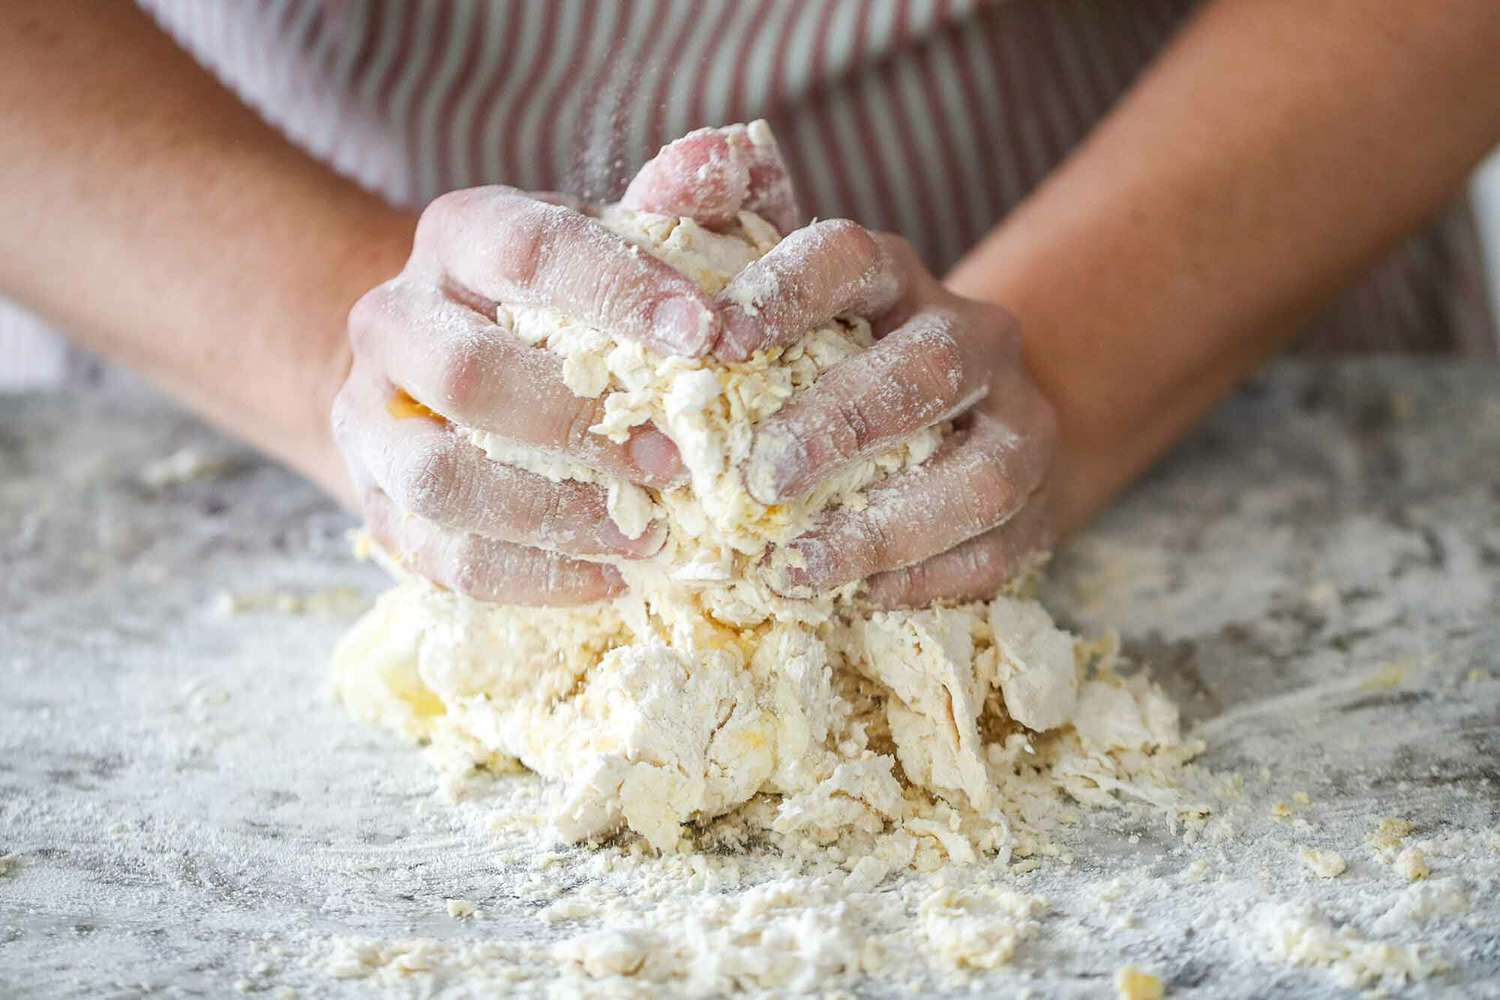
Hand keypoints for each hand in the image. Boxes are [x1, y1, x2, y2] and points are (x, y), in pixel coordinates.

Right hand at [332, 125, 798, 605]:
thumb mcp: (619, 240)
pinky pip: (438, 556)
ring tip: (649, 539)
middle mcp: (395, 318)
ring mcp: (370, 418)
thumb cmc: (570, 304)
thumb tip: (732, 154)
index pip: (533, 251)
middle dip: (580, 425)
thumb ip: (675, 205)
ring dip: (552, 516)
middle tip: (679, 461)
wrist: (451, 370)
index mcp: (461, 236)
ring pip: (440, 480)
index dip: (622, 292)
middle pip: (468, 375)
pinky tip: (609, 581)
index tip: (713, 334)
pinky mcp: (373, 502)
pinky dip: (528, 578)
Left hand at [721, 224, 1056, 607]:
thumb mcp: (770, 302)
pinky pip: (995, 551)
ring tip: (796, 567)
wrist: (959, 427)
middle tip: (760, 477)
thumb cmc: (826, 368)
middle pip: (928, 365)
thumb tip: (685, 169)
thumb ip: (718, 232)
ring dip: (883, 529)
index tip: (717, 340)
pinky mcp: (1037, 508)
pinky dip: (921, 581)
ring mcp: (1016, 424)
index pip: (851, 258)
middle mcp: (971, 337)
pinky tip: (851, 600)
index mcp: (895, 278)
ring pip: (979, 475)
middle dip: (842, 423)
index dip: (786, 292)